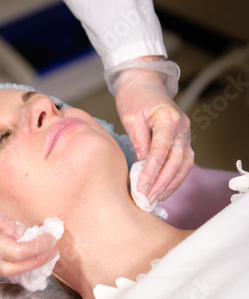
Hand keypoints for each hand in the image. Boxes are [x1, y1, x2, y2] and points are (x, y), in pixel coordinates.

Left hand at [114, 66, 193, 202]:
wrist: (143, 81)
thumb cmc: (134, 96)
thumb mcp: (130, 117)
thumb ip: (139, 141)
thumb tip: (142, 167)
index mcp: (168, 119)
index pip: (160, 151)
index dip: (151, 172)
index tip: (141, 188)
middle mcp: (182, 127)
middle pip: (176, 161)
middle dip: (161, 183)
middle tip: (146, 199)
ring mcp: (185, 133)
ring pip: (184, 165)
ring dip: (171, 184)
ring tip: (155, 198)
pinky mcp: (182, 138)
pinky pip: (184, 162)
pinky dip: (175, 177)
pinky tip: (164, 189)